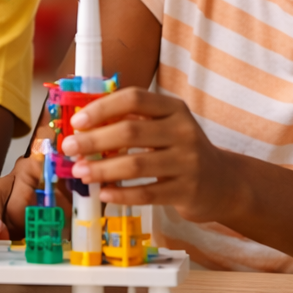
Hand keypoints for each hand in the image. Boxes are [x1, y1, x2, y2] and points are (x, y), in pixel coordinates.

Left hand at [65, 87, 243, 222]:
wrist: (223, 182)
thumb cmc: (180, 150)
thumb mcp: (163, 126)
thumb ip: (130, 120)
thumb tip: (82, 127)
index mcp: (173, 108)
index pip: (134, 98)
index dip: (102, 107)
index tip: (77, 121)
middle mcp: (183, 131)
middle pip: (131, 131)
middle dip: (94, 140)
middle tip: (69, 148)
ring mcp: (188, 162)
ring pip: (137, 164)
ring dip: (102, 169)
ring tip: (79, 173)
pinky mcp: (187, 191)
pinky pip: (147, 193)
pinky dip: (121, 194)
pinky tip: (103, 193)